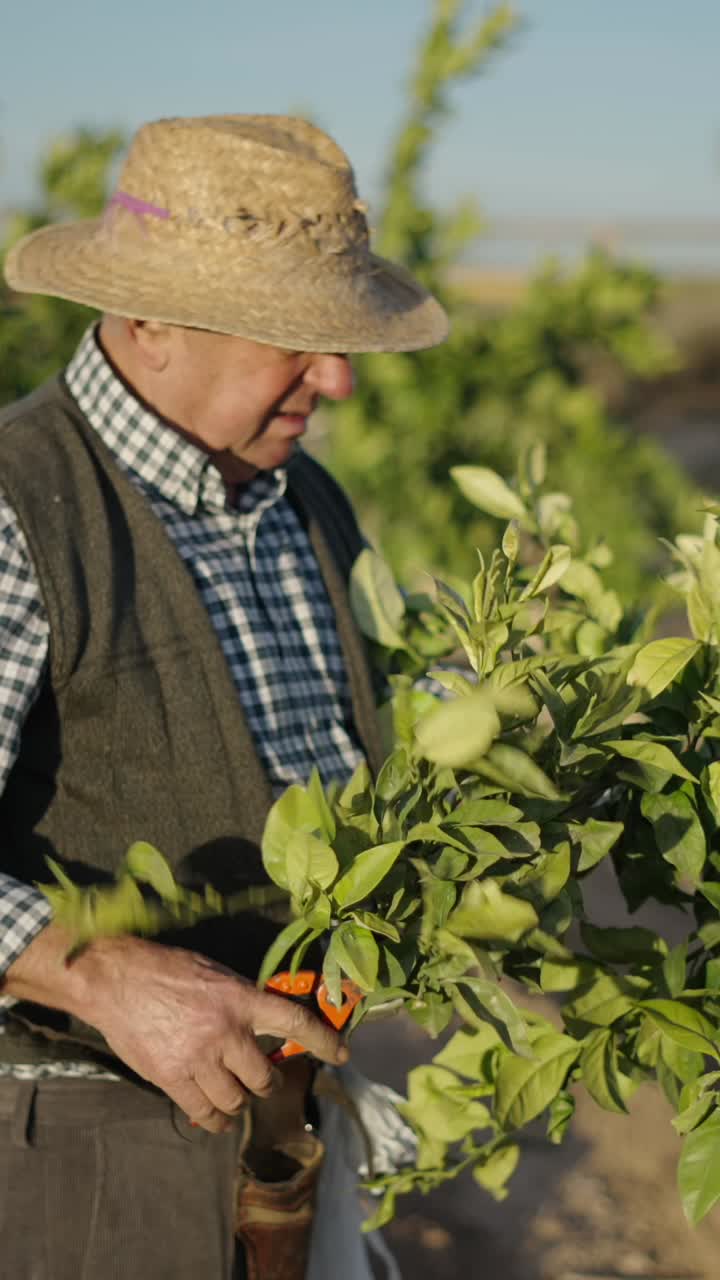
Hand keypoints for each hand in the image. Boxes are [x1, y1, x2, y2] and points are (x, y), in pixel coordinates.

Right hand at [5, 926, 347, 1133]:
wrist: (117, 979)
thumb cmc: (167, 970)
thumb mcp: (215, 974)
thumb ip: (241, 1001)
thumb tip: (265, 1027)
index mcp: (241, 999)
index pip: (295, 1022)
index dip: (324, 1041)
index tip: (342, 1055)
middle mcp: (226, 1032)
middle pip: (264, 1077)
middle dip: (267, 1081)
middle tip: (262, 1077)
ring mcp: (200, 1059)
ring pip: (237, 1099)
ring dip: (240, 1100)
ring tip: (235, 1092)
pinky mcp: (173, 1078)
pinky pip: (205, 1113)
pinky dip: (215, 1119)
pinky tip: (216, 1115)